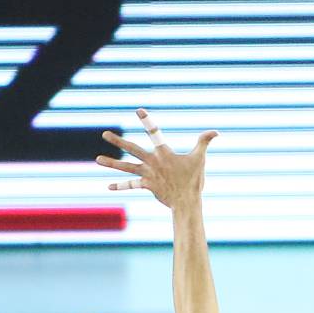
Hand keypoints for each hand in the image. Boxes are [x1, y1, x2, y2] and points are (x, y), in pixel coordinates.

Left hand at [96, 109, 218, 212]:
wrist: (187, 202)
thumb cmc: (194, 180)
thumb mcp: (200, 159)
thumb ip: (204, 142)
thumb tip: (216, 131)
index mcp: (164, 153)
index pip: (155, 132)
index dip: (147, 120)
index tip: (138, 110)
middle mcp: (153, 162)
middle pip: (132, 148)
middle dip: (118, 141)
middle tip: (105, 134)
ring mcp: (148, 174)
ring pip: (126, 167)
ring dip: (111, 163)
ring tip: (97, 160)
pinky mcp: (146, 185)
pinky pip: (131, 185)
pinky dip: (120, 185)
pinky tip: (108, 185)